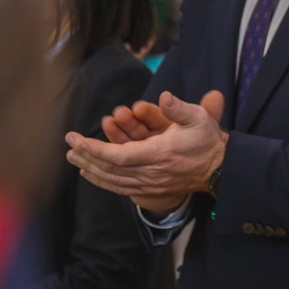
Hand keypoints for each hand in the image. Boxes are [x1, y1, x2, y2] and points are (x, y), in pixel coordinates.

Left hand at [67, 90, 226, 213]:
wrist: (220, 169)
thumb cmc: (207, 141)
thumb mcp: (199, 118)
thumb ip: (179, 108)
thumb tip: (164, 97)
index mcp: (160, 154)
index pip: (120, 156)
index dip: (96, 150)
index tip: (78, 141)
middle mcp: (152, 173)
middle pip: (110, 169)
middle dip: (86, 157)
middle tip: (69, 146)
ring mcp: (150, 184)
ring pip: (113, 181)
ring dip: (91, 170)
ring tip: (74, 159)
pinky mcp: (151, 191)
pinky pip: (121, 188)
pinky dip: (103, 181)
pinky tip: (91, 174)